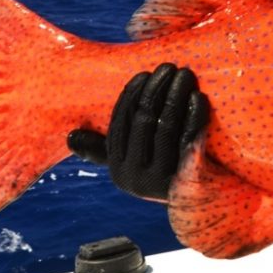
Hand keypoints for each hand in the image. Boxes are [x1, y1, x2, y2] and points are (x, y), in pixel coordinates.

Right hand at [67, 63, 209, 200]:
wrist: (200, 204)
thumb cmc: (163, 173)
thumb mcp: (132, 164)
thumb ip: (105, 150)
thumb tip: (72, 136)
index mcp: (118, 168)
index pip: (121, 123)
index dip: (132, 95)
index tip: (145, 74)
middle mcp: (134, 176)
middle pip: (144, 121)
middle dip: (157, 89)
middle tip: (170, 67)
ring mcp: (160, 179)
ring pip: (166, 128)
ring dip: (176, 96)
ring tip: (185, 75)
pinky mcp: (186, 178)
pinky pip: (189, 140)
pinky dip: (194, 116)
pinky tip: (198, 97)